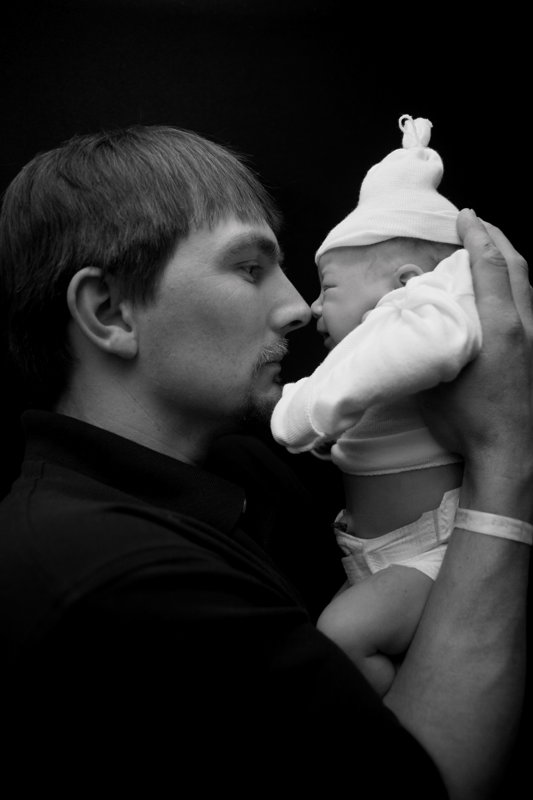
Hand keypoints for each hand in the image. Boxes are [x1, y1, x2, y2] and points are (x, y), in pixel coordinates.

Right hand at [420, 210, 532, 476]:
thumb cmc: (469, 423)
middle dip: (498, 239)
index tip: (466, 217)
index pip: (490, 266)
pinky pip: (528, 307)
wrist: (508, 454)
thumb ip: (425, 347)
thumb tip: (409, 323)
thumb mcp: (435, 383)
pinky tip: (498, 297)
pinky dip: (513, 288)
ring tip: (486, 255)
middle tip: (478, 225)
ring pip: (527, 287)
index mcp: (498, 327)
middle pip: (518, 267)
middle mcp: (523, 327)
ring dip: (507, 264)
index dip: (477, 236)